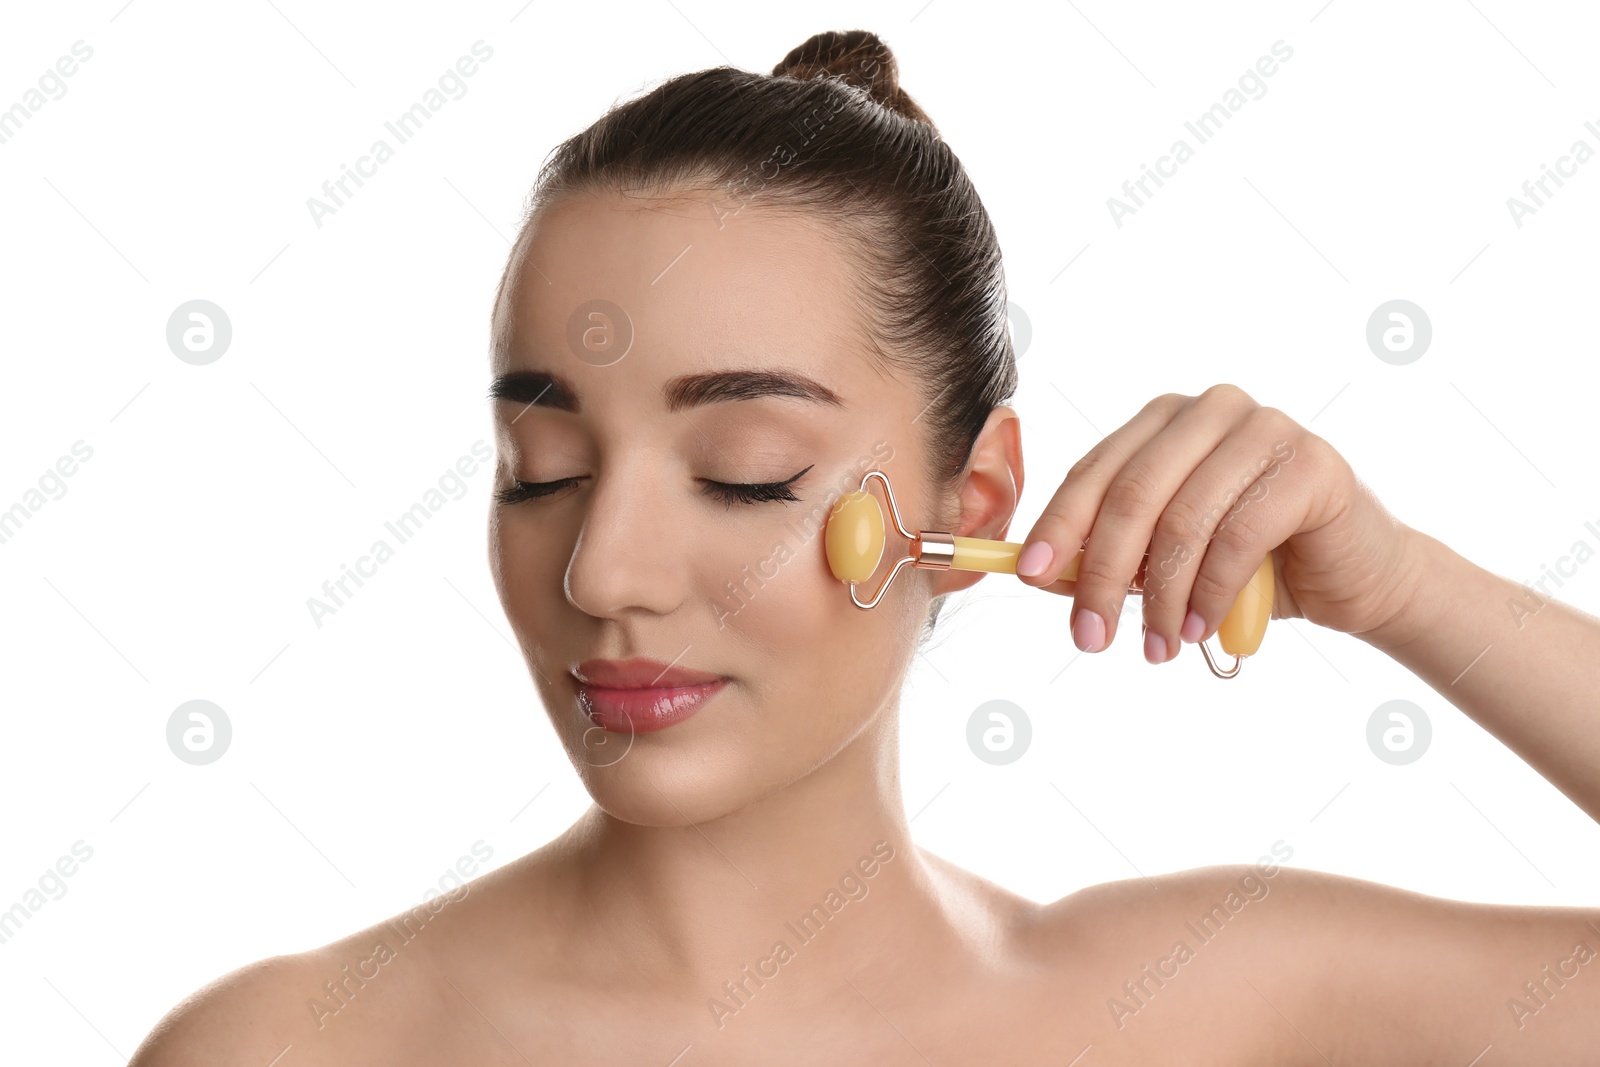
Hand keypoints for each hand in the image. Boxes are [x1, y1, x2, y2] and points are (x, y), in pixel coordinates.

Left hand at [1015, 384, 1425, 661]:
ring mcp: (1264, 428)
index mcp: (1165, 421)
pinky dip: (1211, 593)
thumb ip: (1108, 556)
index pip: (1095, 471)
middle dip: (1102, 574)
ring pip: (1182, 520)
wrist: (1354, 577)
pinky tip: (1204, 629)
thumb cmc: (1251, 565)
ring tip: (1157, 647)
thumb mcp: (1166, 561)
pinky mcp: (1310, 463)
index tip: (1031, 578)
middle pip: (1132, 495)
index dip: (1058, 526)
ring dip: (1162, 599)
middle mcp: (1210, 411)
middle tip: (1090, 637)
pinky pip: (1237, 536)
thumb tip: (1041, 572)